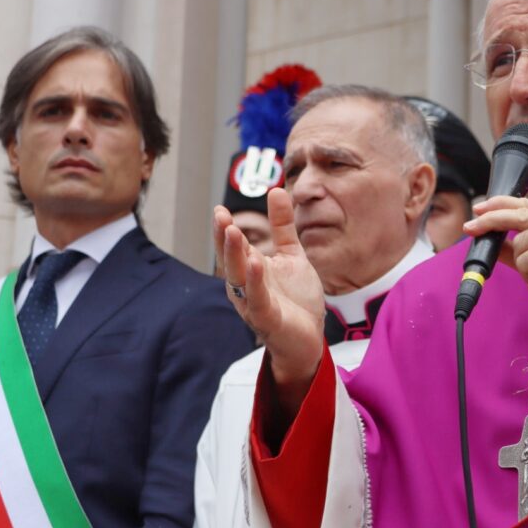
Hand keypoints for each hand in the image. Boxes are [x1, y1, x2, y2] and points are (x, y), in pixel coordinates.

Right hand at [214, 188, 325, 418]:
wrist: (308, 338)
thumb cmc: (295, 299)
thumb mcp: (291, 255)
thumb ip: (283, 226)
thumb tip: (276, 190)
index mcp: (249, 270)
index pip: (234, 247)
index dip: (225, 230)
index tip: (219, 209)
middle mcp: (245, 286)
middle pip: (231, 260)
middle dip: (224, 239)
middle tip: (220, 216)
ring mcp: (253, 303)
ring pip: (239, 278)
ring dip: (235, 255)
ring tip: (234, 231)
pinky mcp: (267, 319)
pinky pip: (258, 298)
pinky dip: (256, 281)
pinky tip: (257, 263)